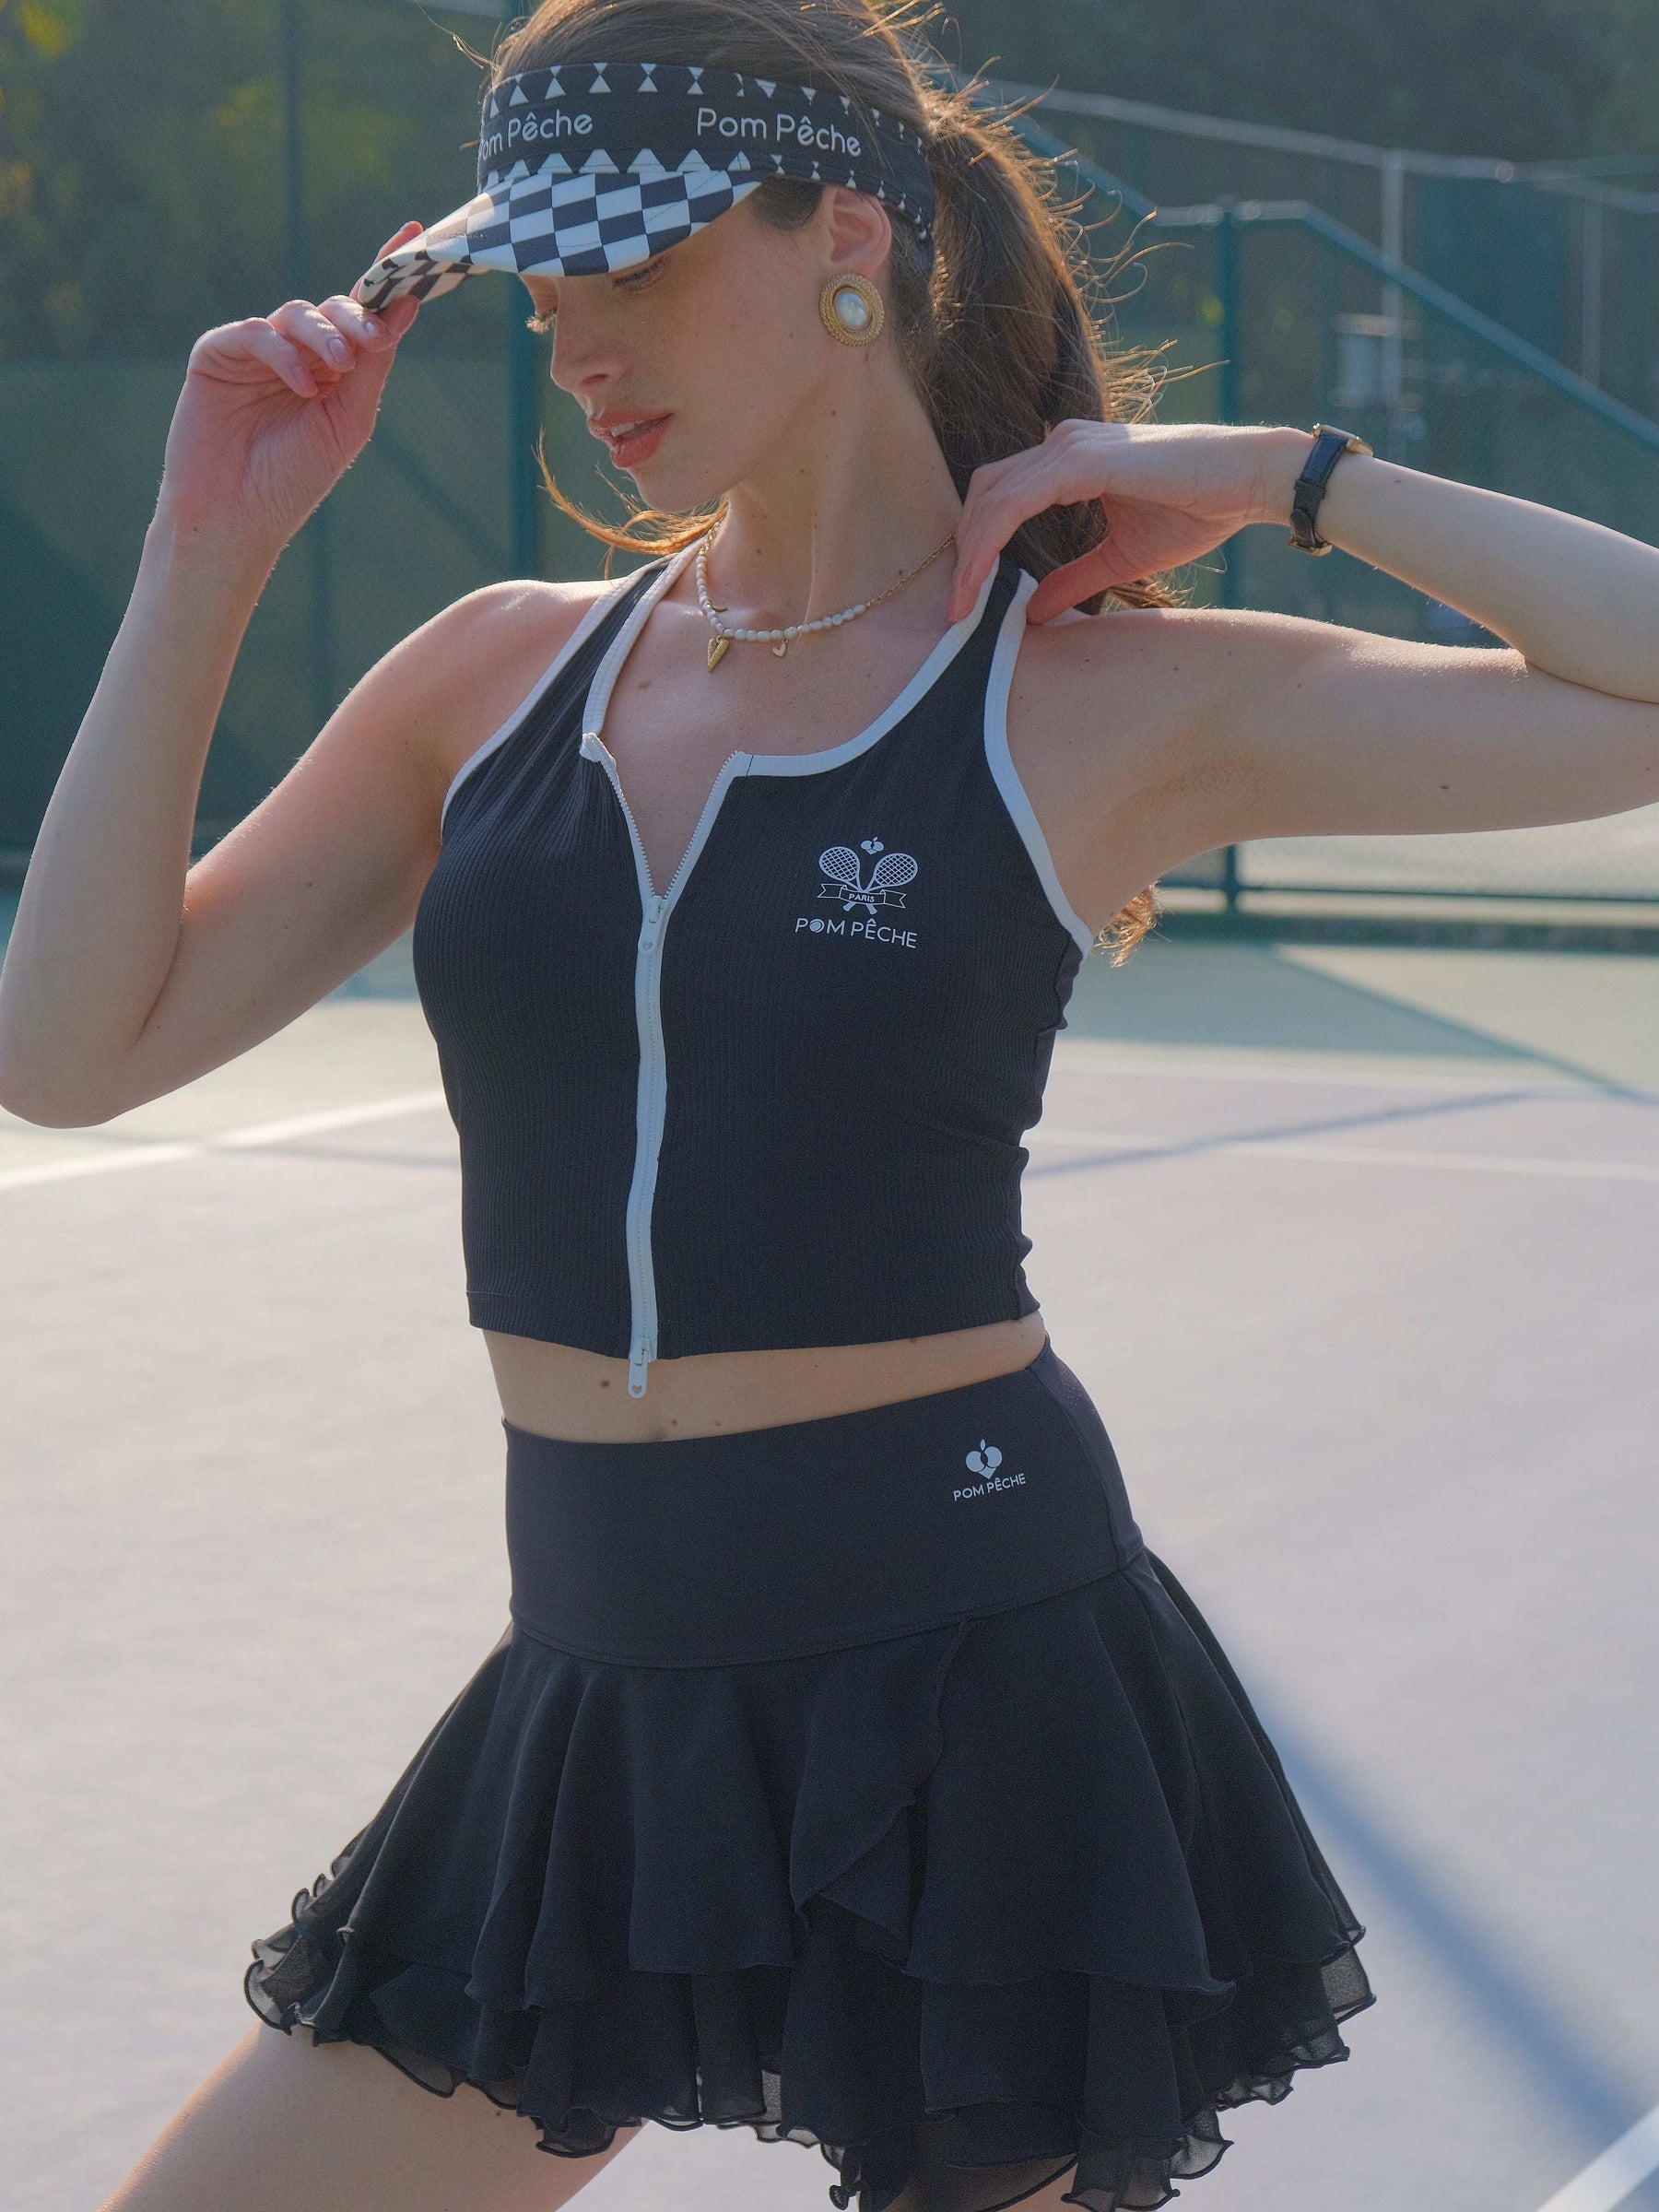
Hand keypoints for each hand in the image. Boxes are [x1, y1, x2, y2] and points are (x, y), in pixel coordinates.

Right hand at [153, 221, 426, 557]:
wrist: (237, 515)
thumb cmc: (295, 478)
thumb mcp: (348, 418)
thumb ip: (373, 363)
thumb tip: (407, 304)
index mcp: (332, 370)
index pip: (363, 314)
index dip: (386, 275)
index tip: (413, 235)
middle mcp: (297, 354)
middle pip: (334, 308)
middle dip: (358, 317)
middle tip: (374, 339)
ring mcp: (257, 351)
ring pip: (298, 313)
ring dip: (325, 334)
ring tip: (339, 365)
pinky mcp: (218, 353)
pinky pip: (256, 333)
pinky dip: (282, 353)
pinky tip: (301, 385)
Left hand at [944, 420, 1314, 624]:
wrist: (1250, 480)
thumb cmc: (1199, 509)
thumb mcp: (1121, 558)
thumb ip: (1073, 579)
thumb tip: (1032, 615)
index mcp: (1069, 460)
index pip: (1000, 498)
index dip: (975, 547)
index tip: (964, 602)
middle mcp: (1063, 444)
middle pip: (984, 494)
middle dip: (961, 553)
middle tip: (952, 612)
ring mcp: (1071, 446)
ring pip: (991, 496)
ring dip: (968, 554)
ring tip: (960, 607)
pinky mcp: (1083, 460)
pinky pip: (1016, 500)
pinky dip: (991, 540)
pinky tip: (981, 580)